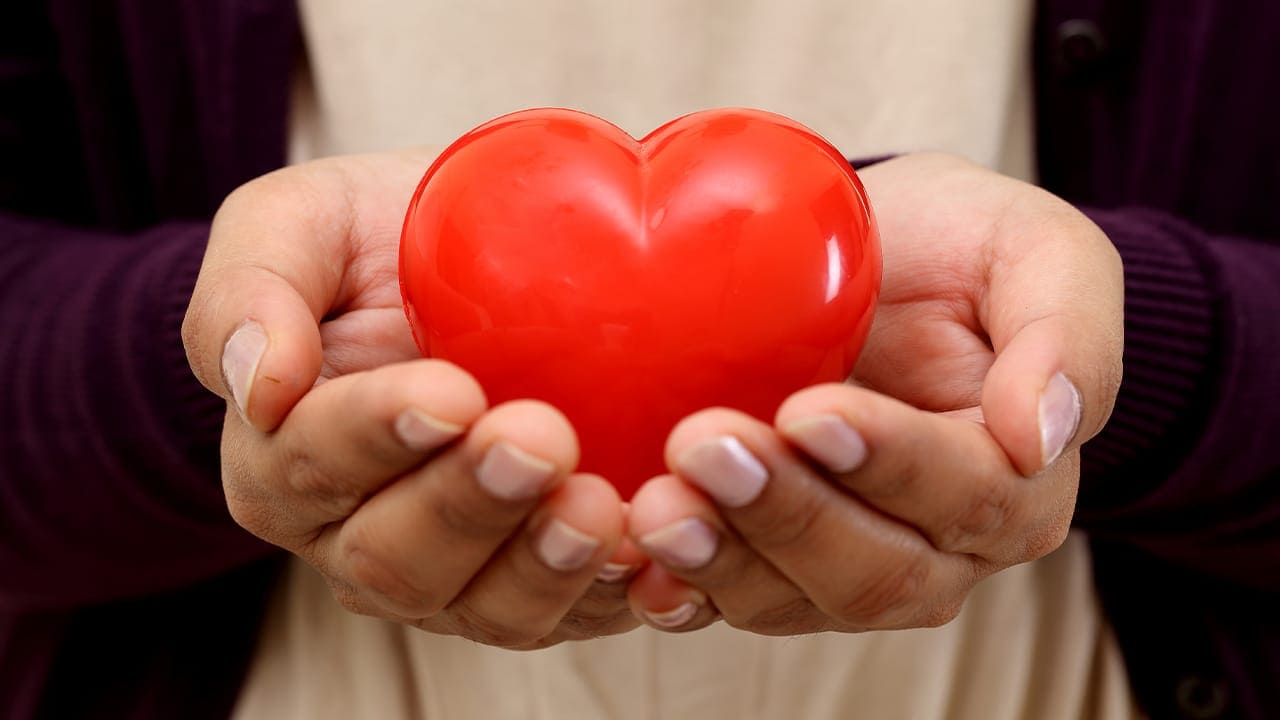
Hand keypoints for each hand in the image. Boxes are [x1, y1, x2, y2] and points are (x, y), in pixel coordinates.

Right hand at [183, 152, 639, 647]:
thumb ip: (250, 289)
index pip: (313, 466)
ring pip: (486, 609)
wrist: (480, 257)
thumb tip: (259, 384)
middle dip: (470, 506)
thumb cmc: (381, 240)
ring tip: (599, 506)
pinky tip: (657, 560)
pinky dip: (618, 597)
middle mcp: (361, 536)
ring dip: (543, 566)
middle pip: (396, 559)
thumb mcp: (298, 225)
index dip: (376, 437)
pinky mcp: (545, 582)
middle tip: (540, 439)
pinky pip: (577, 617)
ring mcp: (457, 573)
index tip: (449, 393)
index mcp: (287, 458)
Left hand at [623, 153, 1122, 632]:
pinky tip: (634, 562)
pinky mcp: (768, 559)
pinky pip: (725, 598)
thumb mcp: (1039, 252)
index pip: (966, 495)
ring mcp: (845, 562)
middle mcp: (937, 547)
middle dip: (785, 514)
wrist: (883, 260)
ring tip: (654, 504)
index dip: (889, 463)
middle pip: (873, 570)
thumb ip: (1068, 334)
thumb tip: (1043, 433)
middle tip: (704, 443)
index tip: (812, 411)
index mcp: (1013, 481)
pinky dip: (678, 588)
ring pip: (792, 598)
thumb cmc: (963, 250)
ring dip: (720, 557)